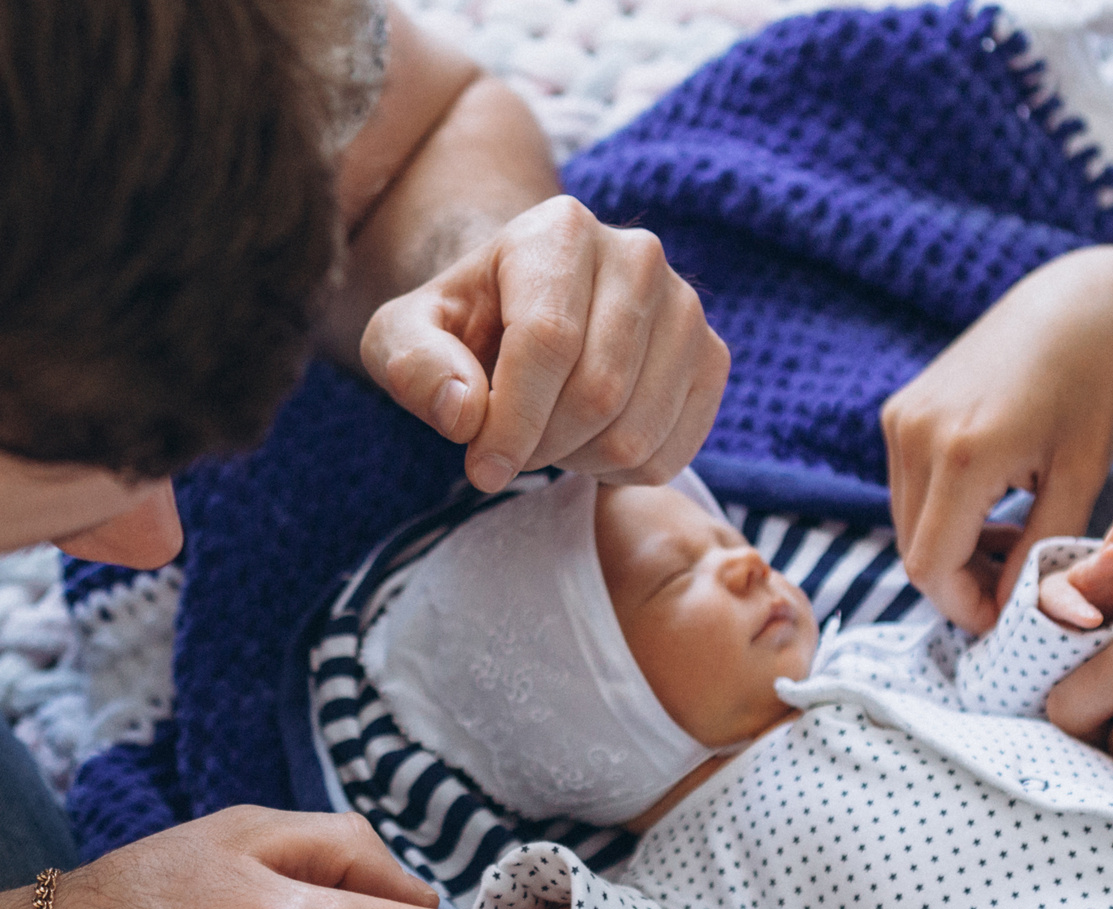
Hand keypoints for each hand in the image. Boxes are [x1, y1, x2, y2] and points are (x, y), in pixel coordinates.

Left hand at [362, 196, 731, 494]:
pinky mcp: (711, 359)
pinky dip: (619, 473)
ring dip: (576, 462)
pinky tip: (587, 442)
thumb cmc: (459, 327)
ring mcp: (685, 307)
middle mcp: (637, 255)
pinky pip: (671, 452)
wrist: (520, 316)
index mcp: (558, 232)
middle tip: (506, 446)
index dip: (511, 422)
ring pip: (636, 432)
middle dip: (539, 444)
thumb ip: (412, 365)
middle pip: (597, 393)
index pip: (549, 342)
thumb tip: (464, 413)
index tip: (480, 469)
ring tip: (545, 436)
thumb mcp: (402, 336)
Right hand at [883, 248, 1112, 632]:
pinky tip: (989, 504)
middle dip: (960, 581)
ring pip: (906, 524)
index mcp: (964, 454)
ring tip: (1009, 539)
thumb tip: (1012, 610)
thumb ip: (1044, 550)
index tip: (1005, 618)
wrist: (1075, 306)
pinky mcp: (897, 412)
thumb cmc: (1093, 388)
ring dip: (949, 549)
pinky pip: (906, 489)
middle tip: (1016, 582)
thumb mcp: (1082, 477)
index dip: (964, 606)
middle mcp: (916, 435)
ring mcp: (900, 420)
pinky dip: (940, 514)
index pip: (932, 567)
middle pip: (913, 550)